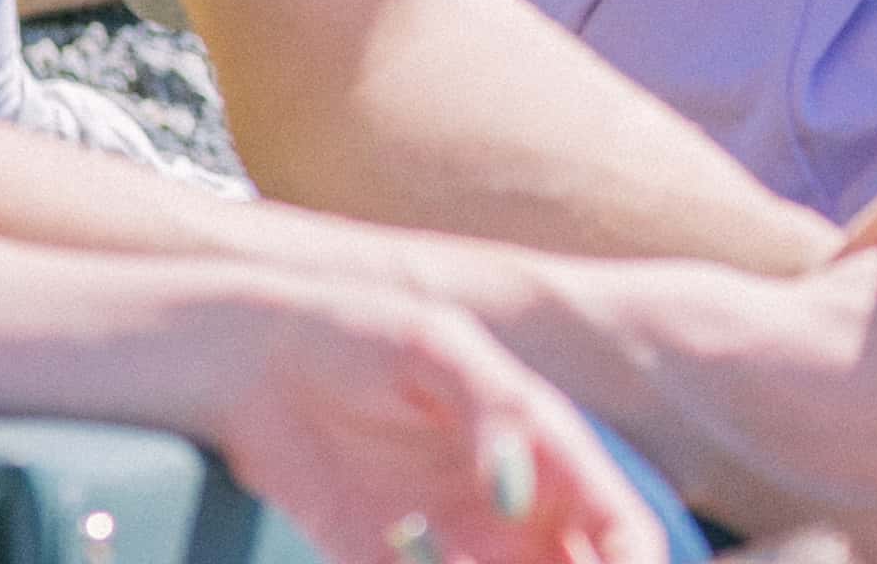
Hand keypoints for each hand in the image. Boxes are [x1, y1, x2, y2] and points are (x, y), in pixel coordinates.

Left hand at [200, 287, 667, 563]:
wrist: (253, 366)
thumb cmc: (357, 333)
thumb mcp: (433, 346)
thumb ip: (490, 407)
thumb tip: (518, 491)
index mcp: (551, 450)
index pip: (624, 530)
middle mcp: (517, 513)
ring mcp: (459, 549)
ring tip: (429, 552)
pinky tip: (399, 551)